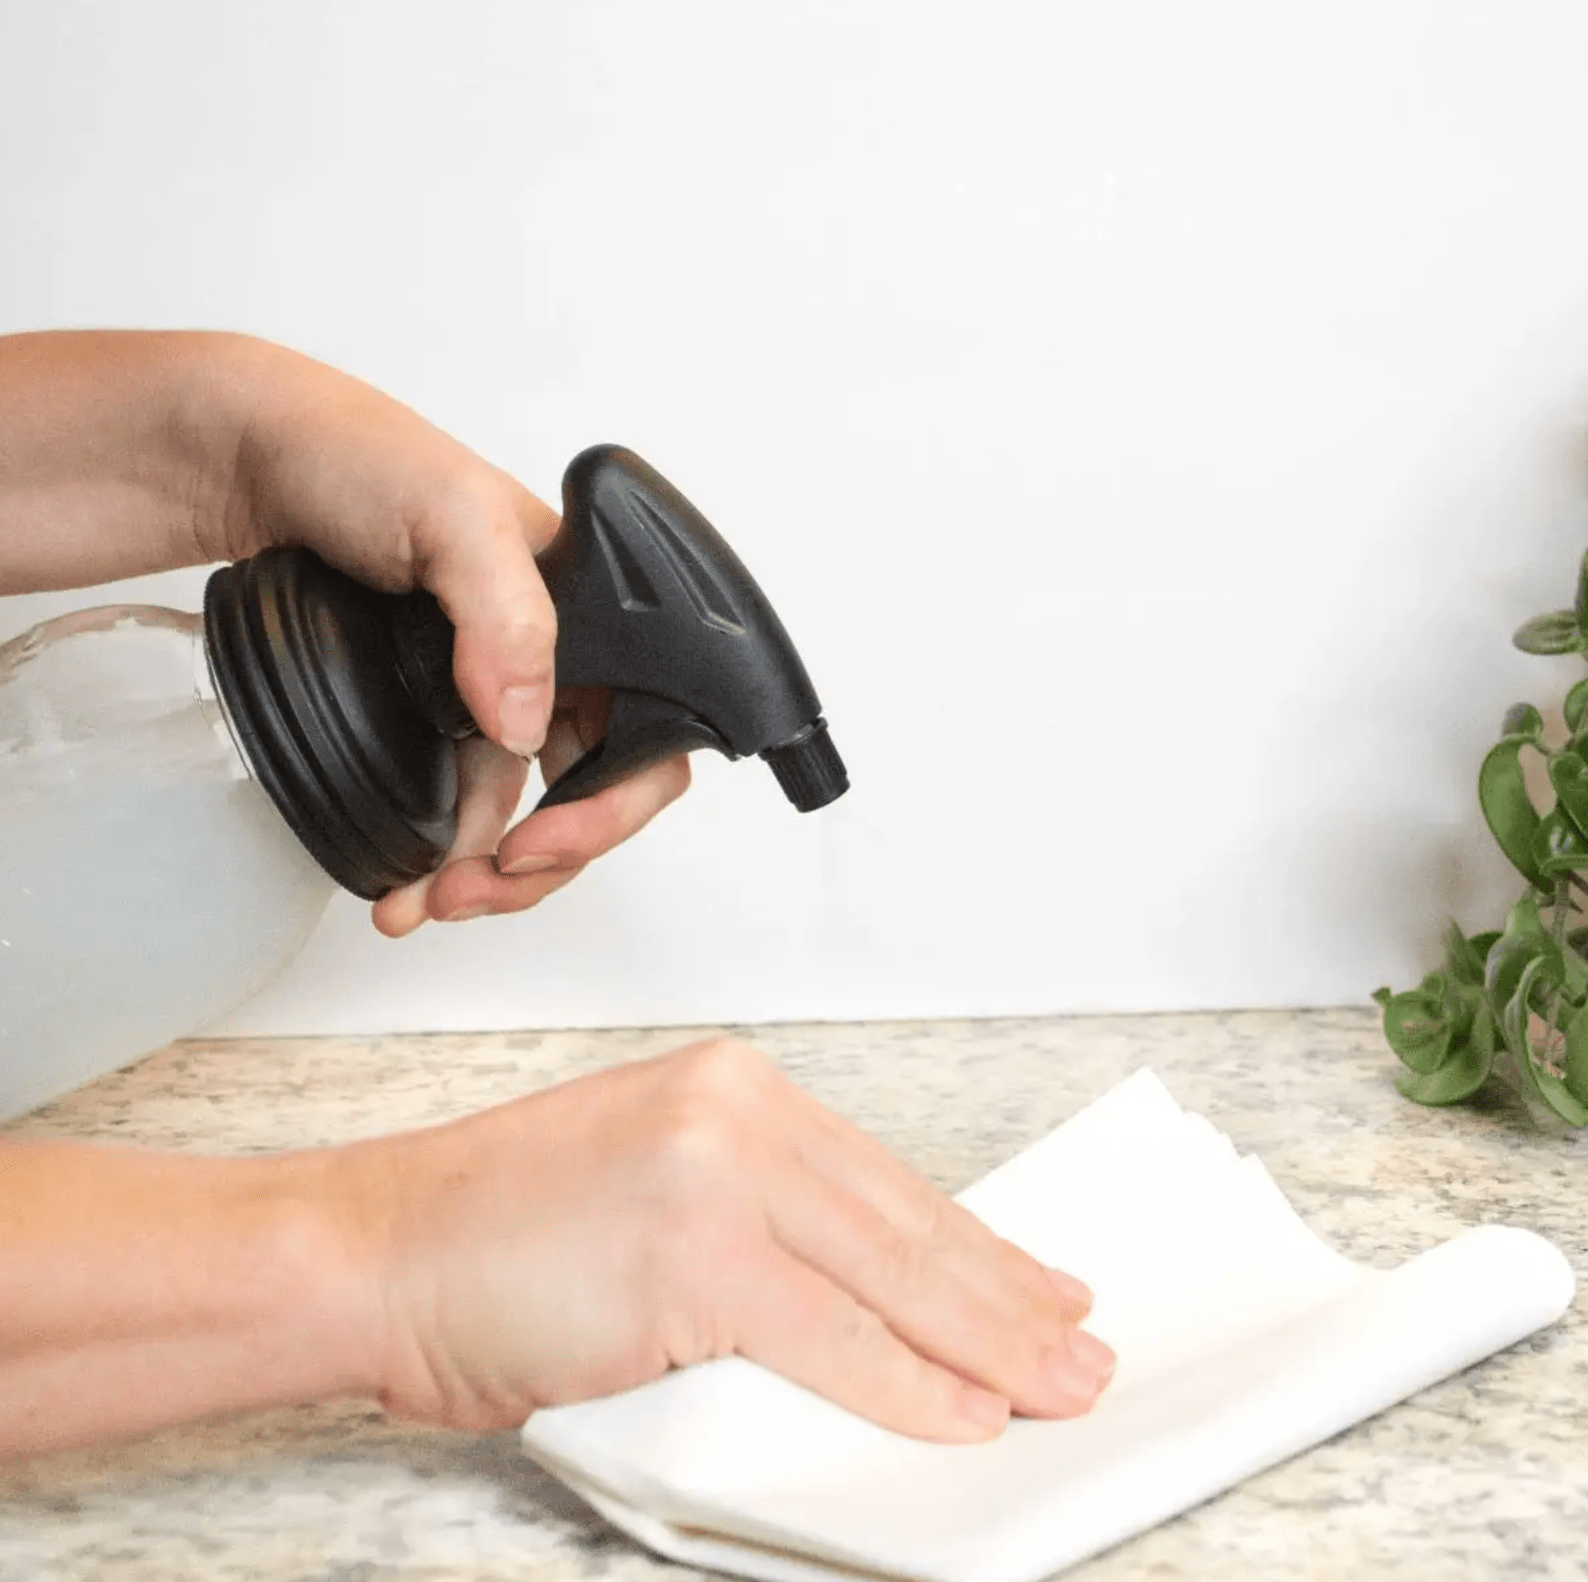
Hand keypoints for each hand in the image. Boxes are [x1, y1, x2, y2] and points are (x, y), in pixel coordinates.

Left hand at [0, 330, 688, 932]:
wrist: (237, 458)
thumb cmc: (354, 451)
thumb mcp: (451, 511)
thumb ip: (508, 614)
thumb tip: (526, 719)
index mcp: (589, 613)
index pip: (645, 736)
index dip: (607, 807)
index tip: (539, 845)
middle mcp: (550, 661)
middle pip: (590, 795)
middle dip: (542, 861)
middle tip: (475, 890)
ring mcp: (486, 694)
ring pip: (521, 816)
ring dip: (487, 875)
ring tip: (426, 903)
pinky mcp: (429, 718)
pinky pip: (458, 806)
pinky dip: (441, 855)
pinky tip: (405, 881)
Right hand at [328, 1039, 1115, 1440]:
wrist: (373, 1245)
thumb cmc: (492, 1228)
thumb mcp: (648, 1185)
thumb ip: (755, 1226)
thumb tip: (858, 1298)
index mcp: (731, 1090)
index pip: (885, 1181)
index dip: (973, 1243)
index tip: (1036, 1279)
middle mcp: (736, 1114)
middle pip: (906, 1223)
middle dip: (1007, 1295)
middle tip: (1081, 1339)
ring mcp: (716, 1177)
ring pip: (891, 1275)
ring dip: (987, 1342)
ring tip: (1058, 1382)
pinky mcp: (692, 1255)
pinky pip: (831, 1335)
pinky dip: (907, 1382)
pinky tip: (966, 1409)